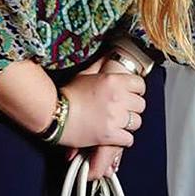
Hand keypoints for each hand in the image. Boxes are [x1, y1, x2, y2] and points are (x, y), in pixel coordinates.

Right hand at [77, 54, 143, 177]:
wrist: (53, 114)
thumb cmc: (67, 94)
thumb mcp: (84, 74)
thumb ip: (100, 65)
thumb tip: (110, 56)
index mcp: (114, 80)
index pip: (140, 85)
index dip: (137, 91)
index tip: (131, 96)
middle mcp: (118, 98)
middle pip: (140, 105)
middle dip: (133, 109)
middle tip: (123, 111)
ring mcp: (115, 117)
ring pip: (137, 123)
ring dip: (129, 125)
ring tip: (118, 125)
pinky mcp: (110, 135)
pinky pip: (129, 139)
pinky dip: (123, 139)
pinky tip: (115, 136)